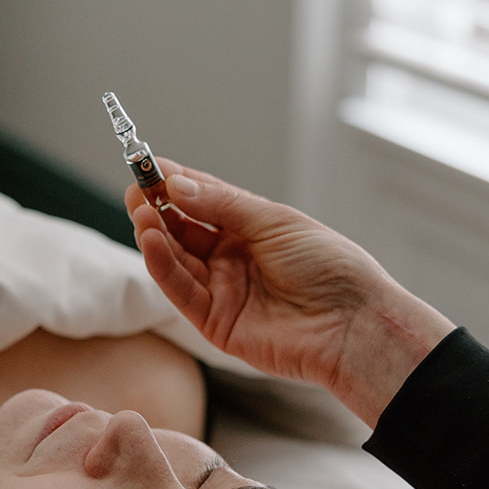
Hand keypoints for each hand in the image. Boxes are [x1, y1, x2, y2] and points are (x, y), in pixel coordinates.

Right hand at [125, 160, 454, 426]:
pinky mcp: (216, 323)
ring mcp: (222, 291)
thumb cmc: (329, 266)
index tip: (147, 166)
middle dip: (157, 209)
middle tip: (136, 190)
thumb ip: (221, 204)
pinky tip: (151, 241)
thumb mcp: (273, 221)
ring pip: (176, 261)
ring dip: (155, 235)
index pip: (203, 201)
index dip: (175, 184)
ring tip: (141, 212)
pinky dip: (162, 266)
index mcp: (251, 230)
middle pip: (183, 231)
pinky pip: (181, 291)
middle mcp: (232, 259)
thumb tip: (176, 184)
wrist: (352, 322)